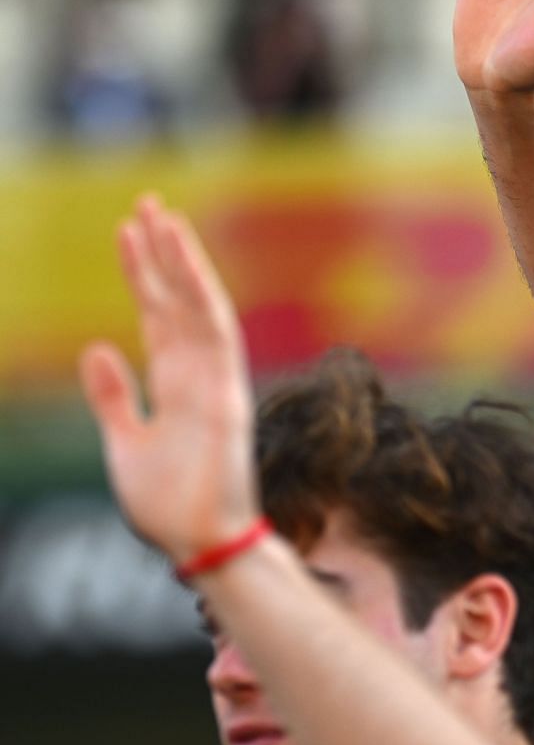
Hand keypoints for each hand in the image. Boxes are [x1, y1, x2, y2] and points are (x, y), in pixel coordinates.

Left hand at [80, 195, 260, 565]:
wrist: (196, 543)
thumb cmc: (166, 505)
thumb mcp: (123, 443)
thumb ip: (113, 396)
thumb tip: (97, 346)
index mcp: (176, 386)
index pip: (158, 316)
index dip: (142, 275)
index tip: (128, 232)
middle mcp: (199, 375)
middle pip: (178, 300)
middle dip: (162, 252)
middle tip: (146, 202)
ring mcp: (216, 380)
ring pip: (198, 305)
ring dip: (180, 259)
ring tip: (160, 214)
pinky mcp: (225, 391)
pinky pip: (214, 331)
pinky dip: (200, 291)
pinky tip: (183, 258)